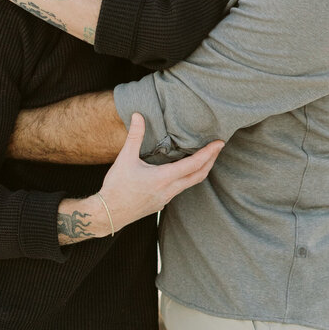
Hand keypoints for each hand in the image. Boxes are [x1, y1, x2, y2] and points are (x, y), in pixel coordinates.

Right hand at [98, 113, 223, 229]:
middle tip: (218, 148)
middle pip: (199, 175)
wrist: (108, 214)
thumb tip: (138, 115)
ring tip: (206, 157)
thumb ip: (134, 136)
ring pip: (191, 183)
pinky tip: (183, 171)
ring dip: (201, 170)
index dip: (209, 153)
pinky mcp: (161, 202)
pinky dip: (188, 177)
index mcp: (164, 178)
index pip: (194, 164)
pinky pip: (180, 189)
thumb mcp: (125, 158)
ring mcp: (166, 198)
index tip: (219, 143)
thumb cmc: (116, 187)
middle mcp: (170, 190)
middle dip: (211, 161)